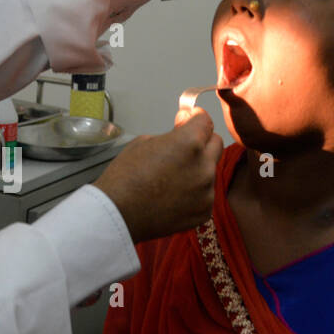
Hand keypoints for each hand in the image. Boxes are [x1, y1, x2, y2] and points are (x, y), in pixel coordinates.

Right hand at [92, 108, 221, 243]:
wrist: (117, 215)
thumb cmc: (124, 177)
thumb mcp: (144, 142)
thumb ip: (172, 132)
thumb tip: (185, 124)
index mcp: (189, 143)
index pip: (205, 121)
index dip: (195, 118)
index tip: (189, 120)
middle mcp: (204, 166)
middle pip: (216, 144)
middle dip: (202, 142)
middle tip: (181, 149)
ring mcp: (206, 191)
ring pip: (210, 171)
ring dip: (197, 169)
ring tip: (172, 178)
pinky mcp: (203, 211)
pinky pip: (205, 194)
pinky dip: (194, 193)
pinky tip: (173, 196)